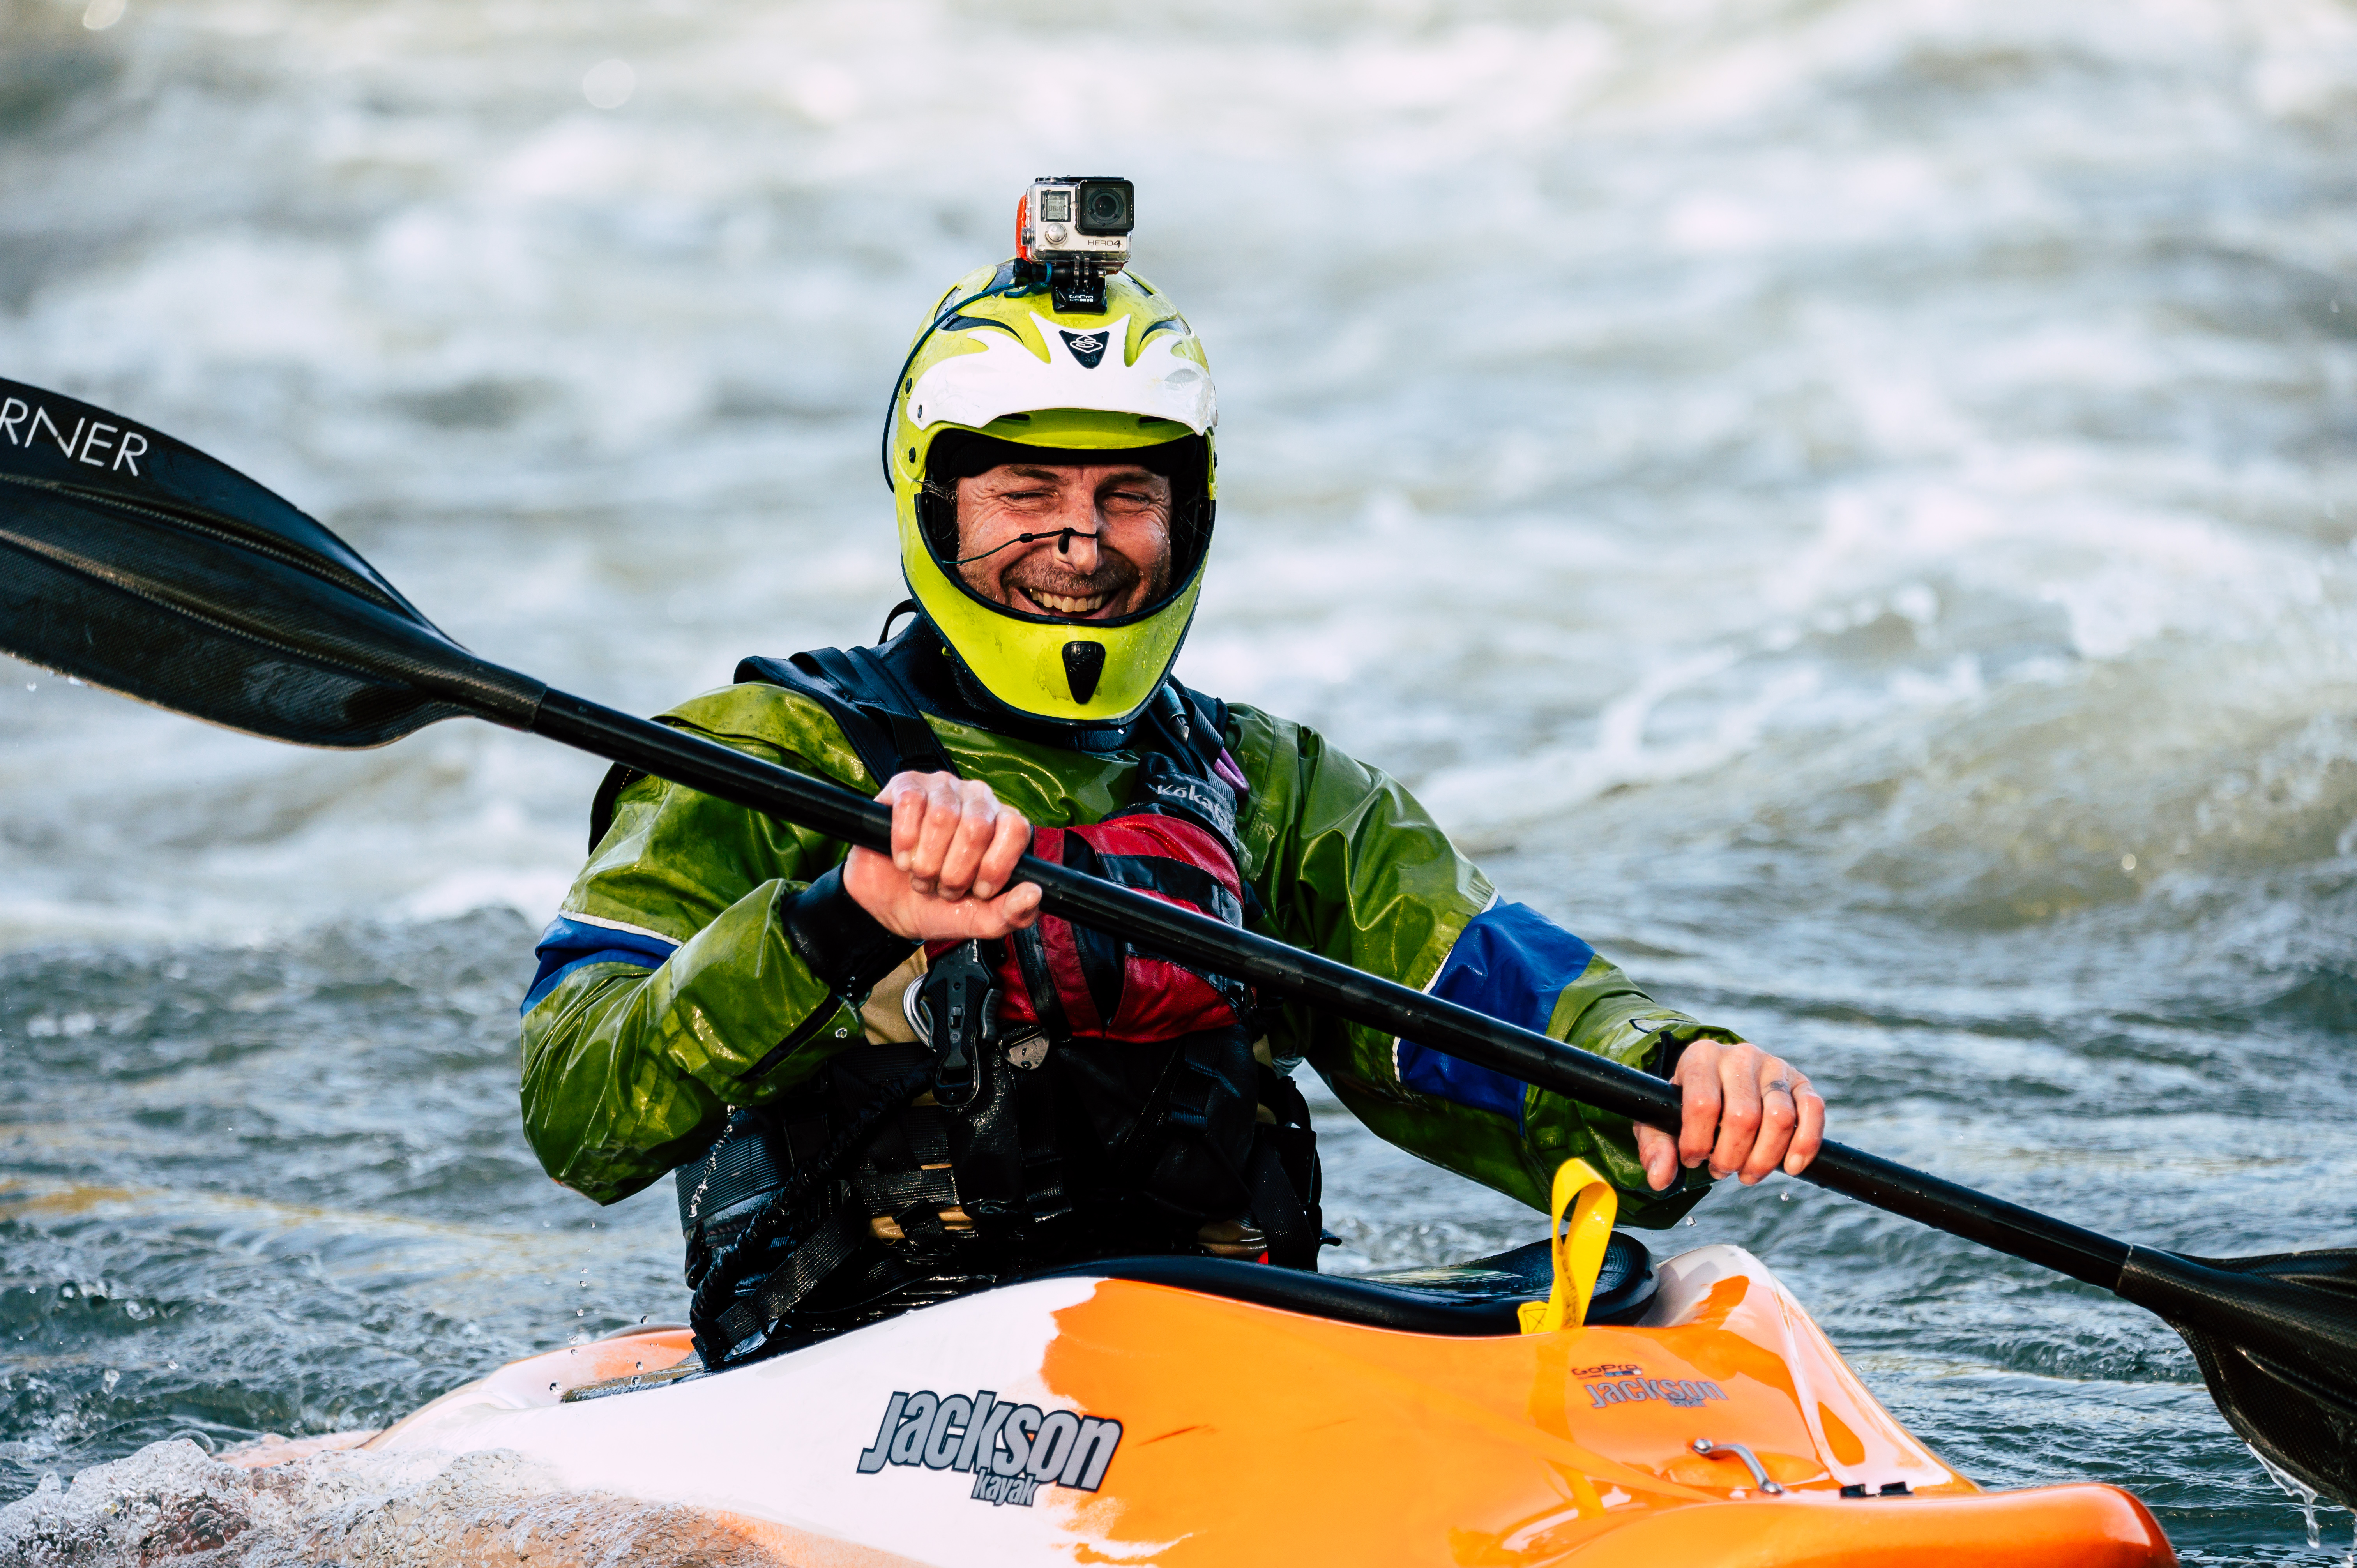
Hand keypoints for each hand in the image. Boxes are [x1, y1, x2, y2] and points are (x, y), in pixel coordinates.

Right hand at [843, 771, 1042, 941]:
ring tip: (921, 875)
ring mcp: (942, 787)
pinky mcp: (907, 784)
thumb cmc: (937, 905)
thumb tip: (1034, 894)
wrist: (888, 905)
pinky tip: (901, 858)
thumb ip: (1011, 914)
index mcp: (1002, 825)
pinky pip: (911, 803)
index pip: (1016, 829)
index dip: (996, 865)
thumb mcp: (976, 919)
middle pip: (977, 826)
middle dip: (956, 871)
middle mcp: (977, 799)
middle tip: (942, 887)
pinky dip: (904, 840)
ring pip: (943, 815)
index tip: (978, 891)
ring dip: (927, 860)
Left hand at [1635, 1039, 1825, 1191]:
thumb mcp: (1659, 1121)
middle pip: (1744, 1117)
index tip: (1693, 1159)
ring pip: (1781, 1118)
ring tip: (1747, 1173)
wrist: (1716, 1080)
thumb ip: (1655, 1148)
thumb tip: (1659, 1179)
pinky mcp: (1801, 1081)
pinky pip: (1814, 1111)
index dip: (1698, 1142)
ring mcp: (1774, 1066)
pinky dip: (1805, 1144)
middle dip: (1731, 1157)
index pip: (1702, 1104)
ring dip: (1764, 1159)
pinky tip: (1791, 1167)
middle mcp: (1740, 1055)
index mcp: (1701, 1057)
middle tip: (1721, 1169)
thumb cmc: (1685, 1105)